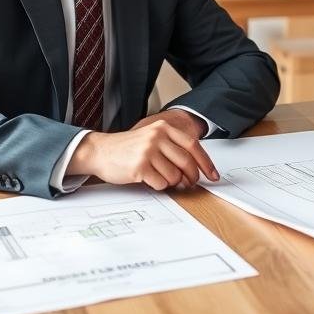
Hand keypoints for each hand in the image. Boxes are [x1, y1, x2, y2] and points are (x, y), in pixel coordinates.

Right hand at [68, 111, 218, 189]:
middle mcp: (157, 136)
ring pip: (174, 176)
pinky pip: (161, 183)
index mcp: (163, 128)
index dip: (206, 162)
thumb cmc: (128, 148)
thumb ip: (172, 148)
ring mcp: (148, 151)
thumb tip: (196, 169)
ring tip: (159, 176)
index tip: (213, 175)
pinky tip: (148, 179)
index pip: (193, 145)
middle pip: (187, 162)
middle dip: (192, 177)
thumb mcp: (152, 139)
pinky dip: (158, 185)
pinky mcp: (140, 167)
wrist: (100, 151)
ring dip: (171, 182)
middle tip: (191, 183)